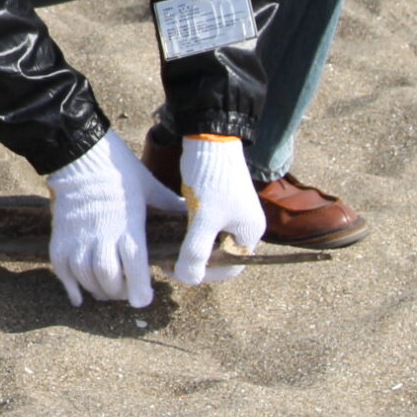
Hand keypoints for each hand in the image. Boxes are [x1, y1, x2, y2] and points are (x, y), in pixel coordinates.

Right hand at [44, 129, 180, 307]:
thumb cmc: (120, 171)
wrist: (81, 153)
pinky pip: (62, 269)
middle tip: (125, 291)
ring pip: (85, 277)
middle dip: (118, 292)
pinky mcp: (60, 236)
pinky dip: (70, 286)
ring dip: (97, 290)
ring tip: (106, 291)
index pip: (134, 267)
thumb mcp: (150, 187)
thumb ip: (170, 205)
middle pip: (108, 277)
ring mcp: (78, 237)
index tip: (142, 299)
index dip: (138, 289)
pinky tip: (80, 296)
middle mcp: (101, 236)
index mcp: (128, 226)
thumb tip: (194, 214)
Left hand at [169, 135, 265, 285]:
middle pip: (218, 255)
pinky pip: (204, 225)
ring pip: (209, 240)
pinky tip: (170, 231)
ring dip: (189, 246)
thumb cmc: (212, 179)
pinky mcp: (217, 201)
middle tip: (168, 261)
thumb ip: (196, 251)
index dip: (204, 274)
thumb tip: (188, 278)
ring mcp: (231, 212)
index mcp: (249, 233)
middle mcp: (244, 225)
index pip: (230, 268)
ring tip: (166, 248)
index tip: (178, 270)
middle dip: (194, 261)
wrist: (209, 138)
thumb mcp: (203, 219)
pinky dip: (189, 230)